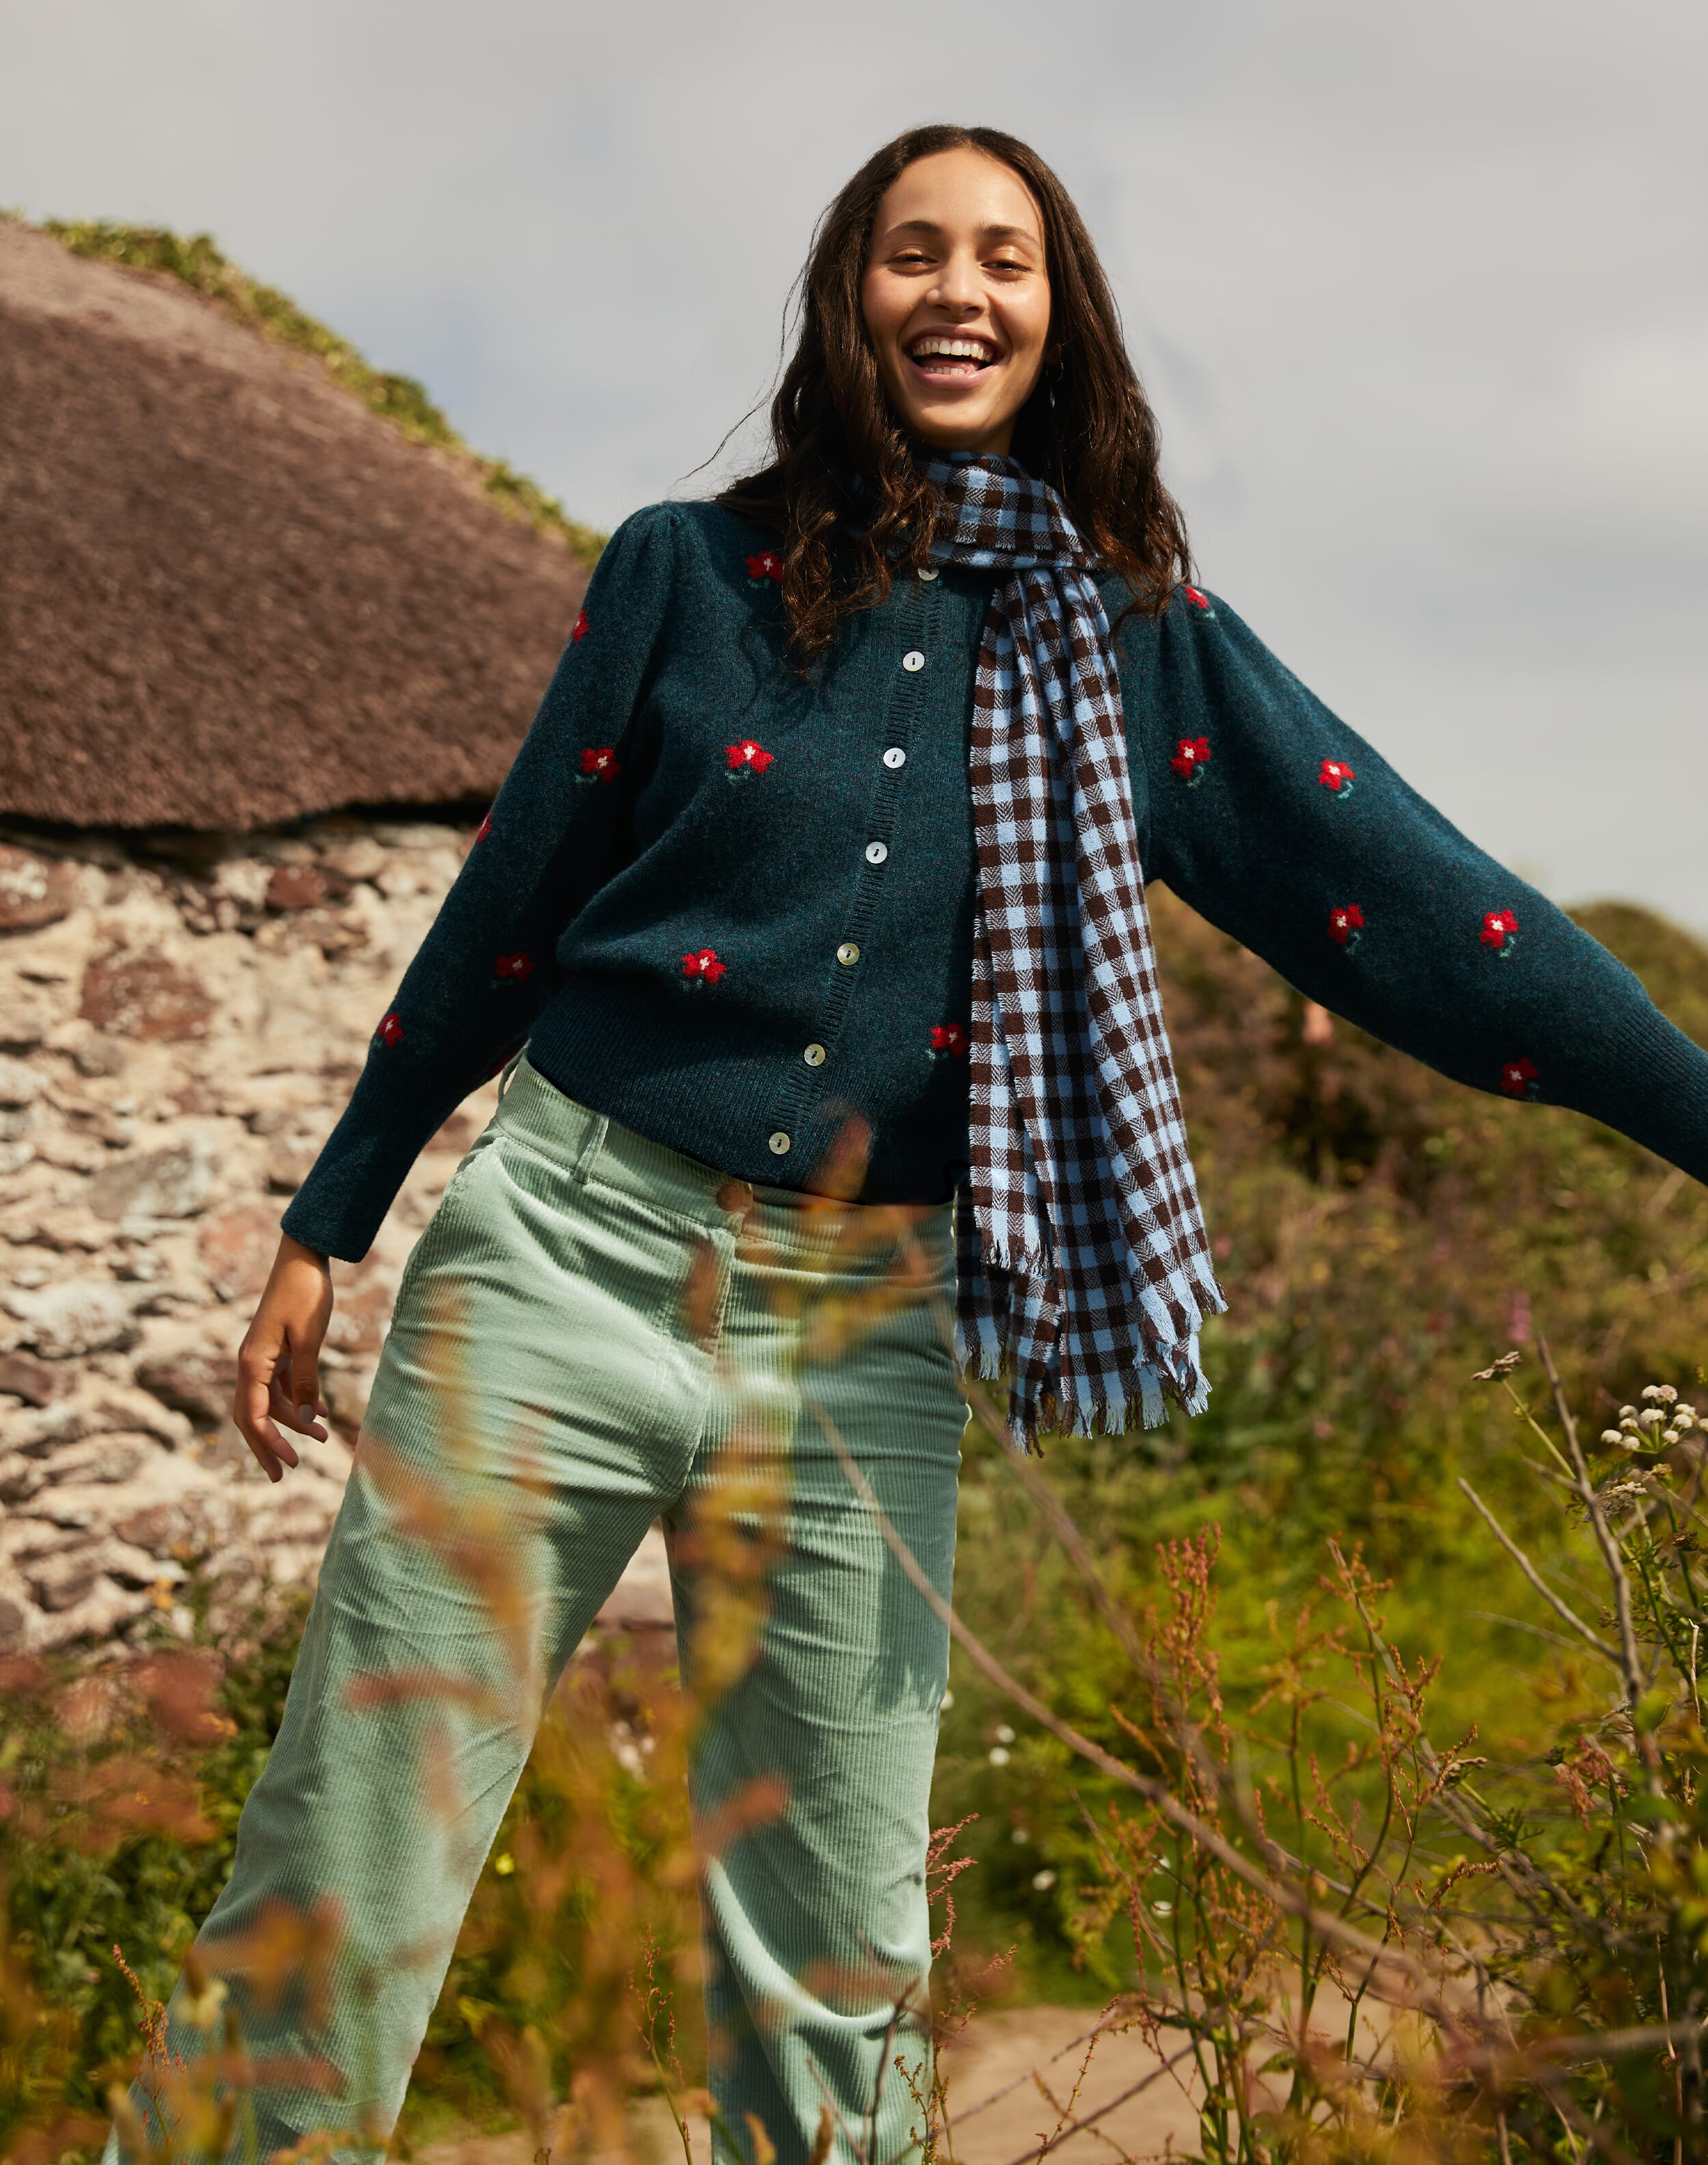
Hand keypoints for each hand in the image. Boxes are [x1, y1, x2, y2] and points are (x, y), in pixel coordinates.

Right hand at [234, 1235, 334, 1481]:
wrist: (304, 1258)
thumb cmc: (305, 1295)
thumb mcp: (309, 1340)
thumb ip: (306, 1381)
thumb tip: (307, 1421)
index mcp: (252, 1363)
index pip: (252, 1415)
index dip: (268, 1444)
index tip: (288, 1466)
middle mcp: (251, 1363)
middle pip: (251, 1416)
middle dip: (267, 1446)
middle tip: (281, 1476)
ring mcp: (263, 1357)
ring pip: (269, 1402)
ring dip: (292, 1423)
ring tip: (322, 1439)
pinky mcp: (277, 1350)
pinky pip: (281, 1386)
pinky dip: (297, 1402)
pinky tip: (320, 1412)